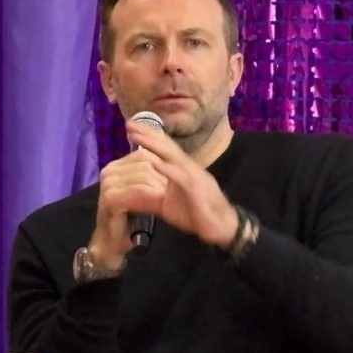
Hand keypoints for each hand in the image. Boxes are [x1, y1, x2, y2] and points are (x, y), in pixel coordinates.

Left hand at [89, 121, 237, 263]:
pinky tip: (156, 164)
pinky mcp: (198, 191)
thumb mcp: (170, 205)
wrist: (223, 228)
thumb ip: (154, 196)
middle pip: (168, 148)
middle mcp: (190, 169)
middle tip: (130, 123)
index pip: (166, 149)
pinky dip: (168, 170)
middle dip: (149, 134)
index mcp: (184, 170)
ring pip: (173, 158)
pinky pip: (182, 178)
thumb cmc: (198, 215)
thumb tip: (134, 194)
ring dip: (156, 146)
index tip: (132, 128)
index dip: (150, 137)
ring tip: (139, 137)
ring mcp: (195, 178)